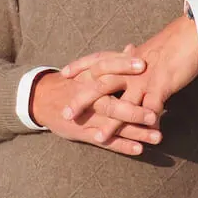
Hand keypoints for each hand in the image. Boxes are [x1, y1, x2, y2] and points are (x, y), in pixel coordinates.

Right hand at [30, 69, 160, 155]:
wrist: (39, 99)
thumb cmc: (70, 81)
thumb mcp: (86, 67)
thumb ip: (110, 61)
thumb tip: (132, 47)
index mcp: (87, 76)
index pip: (105, 68)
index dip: (122, 66)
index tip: (143, 64)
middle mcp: (87, 97)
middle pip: (111, 104)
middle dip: (133, 110)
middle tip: (155, 114)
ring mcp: (86, 117)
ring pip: (112, 126)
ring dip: (134, 132)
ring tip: (158, 137)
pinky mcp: (83, 133)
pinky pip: (105, 141)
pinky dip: (122, 145)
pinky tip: (140, 149)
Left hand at [59, 16, 197, 137]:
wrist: (188, 37)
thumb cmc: (168, 45)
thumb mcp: (146, 51)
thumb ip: (133, 57)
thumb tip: (127, 52)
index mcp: (124, 59)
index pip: (96, 60)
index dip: (79, 67)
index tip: (63, 74)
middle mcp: (129, 69)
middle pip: (100, 85)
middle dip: (82, 100)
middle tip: (66, 114)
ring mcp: (143, 79)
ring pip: (122, 102)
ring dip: (110, 122)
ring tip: (98, 138)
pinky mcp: (160, 86)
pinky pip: (151, 109)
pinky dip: (147, 125)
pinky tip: (144, 139)